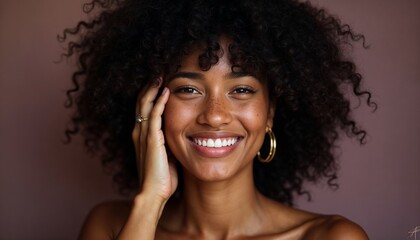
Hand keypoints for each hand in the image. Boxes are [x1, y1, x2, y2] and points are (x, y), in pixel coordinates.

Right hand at [131, 78, 177, 201]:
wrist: (154, 193)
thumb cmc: (162, 178)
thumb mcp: (166, 156)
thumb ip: (169, 143)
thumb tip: (182, 136)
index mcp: (142, 136)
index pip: (143, 109)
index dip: (149, 96)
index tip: (159, 84)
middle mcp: (139, 132)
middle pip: (141, 102)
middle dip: (149, 87)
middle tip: (158, 74)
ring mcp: (143, 135)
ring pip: (145, 105)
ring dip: (152, 89)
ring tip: (160, 76)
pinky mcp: (151, 139)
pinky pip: (154, 115)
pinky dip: (159, 101)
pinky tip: (166, 91)